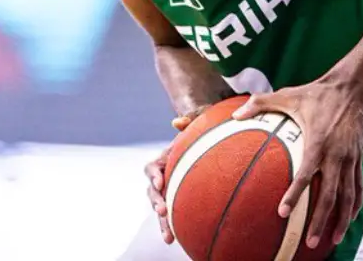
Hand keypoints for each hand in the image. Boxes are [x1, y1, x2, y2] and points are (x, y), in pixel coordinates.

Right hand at [146, 109, 207, 243]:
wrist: (211, 153)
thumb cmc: (202, 137)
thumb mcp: (198, 125)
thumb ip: (189, 121)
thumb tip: (177, 122)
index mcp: (164, 160)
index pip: (151, 167)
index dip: (153, 175)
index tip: (159, 182)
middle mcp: (163, 177)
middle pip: (151, 192)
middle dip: (155, 202)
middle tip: (162, 210)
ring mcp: (169, 192)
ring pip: (159, 208)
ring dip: (161, 221)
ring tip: (168, 235)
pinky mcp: (176, 203)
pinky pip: (170, 217)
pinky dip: (170, 228)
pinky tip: (173, 240)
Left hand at [233, 77, 362, 249]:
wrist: (351, 88)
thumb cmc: (315, 93)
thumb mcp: (287, 95)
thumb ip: (260, 103)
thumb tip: (235, 114)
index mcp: (317, 142)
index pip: (306, 175)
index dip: (294, 194)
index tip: (283, 212)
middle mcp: (336, 155)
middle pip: (330, 196)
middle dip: (320, 221)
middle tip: (310, 241)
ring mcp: (350, 159)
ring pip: (347, 197)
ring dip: (341, 220)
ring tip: (332, 241)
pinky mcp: (358, 158)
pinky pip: (358, 187)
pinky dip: (354, 205)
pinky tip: (348, 219)